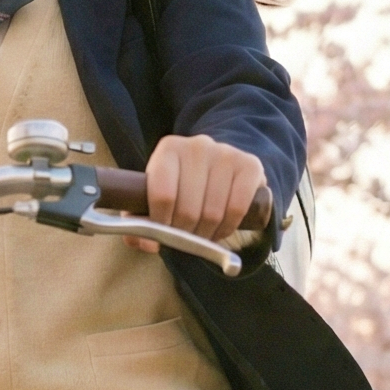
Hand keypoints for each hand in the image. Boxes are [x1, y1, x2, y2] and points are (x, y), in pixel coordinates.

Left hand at [139, 134, 266, 251]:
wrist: (218, 165)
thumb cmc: (181, 185)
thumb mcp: (154, 195)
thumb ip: (140, 219)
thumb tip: (147, 243)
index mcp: (169, 149)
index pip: (162, 195)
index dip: (161, 224)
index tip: (162, 235)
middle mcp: (198, 146)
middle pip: (188, 209)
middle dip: (184, 233)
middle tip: (184, 239)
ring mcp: (226, 154)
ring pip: (213, 213)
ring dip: (206, 235)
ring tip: (201, 235)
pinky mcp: (250, 165)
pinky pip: (237, 209)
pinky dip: (228, 228)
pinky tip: (221, 229)